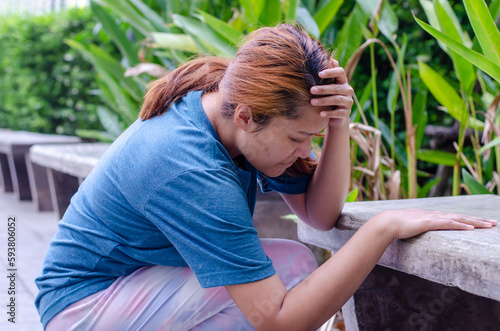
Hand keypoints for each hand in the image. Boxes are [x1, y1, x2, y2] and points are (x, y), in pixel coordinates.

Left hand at [310, 59, 353, 125]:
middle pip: (336, 88)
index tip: (318, 74)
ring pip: (337, 100)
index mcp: (342, 81)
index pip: (340, 72)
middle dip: (323, 89)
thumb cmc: (329, 96)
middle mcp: (347, 90)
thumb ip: (329, 74)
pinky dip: (329, 113)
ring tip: (312, 102)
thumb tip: (331, 59)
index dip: (330, 72)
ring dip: (323, 101)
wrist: (336, 116)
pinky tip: (320, 114)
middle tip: (311, 90)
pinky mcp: (346, 113)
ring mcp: (348, 102)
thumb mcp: (329, 85)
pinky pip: (338, 113)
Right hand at [378, 208, 497, 239]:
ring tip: (489, 225)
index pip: (455, 217)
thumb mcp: (411, 227)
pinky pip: (448, 224)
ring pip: (458, 219)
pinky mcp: (429, 222)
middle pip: (461, 217)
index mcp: (432, 216)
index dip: (469, 220)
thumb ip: (418, 227)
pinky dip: (460, 225)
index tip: (482, 222)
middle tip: (494, 223)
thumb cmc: (396, 226)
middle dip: (479, 220)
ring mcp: (433, 217)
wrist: (386, 222)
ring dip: (475, 222)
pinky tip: (470, 228)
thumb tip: (418, 230)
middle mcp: (435, 214)